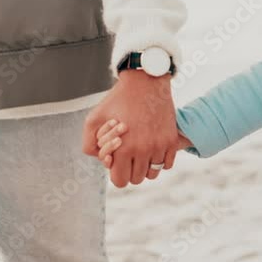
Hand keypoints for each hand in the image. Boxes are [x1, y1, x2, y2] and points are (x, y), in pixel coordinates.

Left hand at [81, 70, 179, 187]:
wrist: (145, 82)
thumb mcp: (93, 119)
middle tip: (128, 156)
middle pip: (137, 179)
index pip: (119, 180)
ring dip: (146, 167)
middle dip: (130, 170)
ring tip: (141, 153)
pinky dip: (160, 160)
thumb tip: (103, 161)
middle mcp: (143, 150)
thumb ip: (89, 145)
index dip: (116, 173)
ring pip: (153, 174)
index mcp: (123, 148)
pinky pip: (167, 164)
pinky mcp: (171, 140)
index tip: (117, 161)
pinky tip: (153, 148)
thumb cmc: (117, 100)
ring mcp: (160, 145)